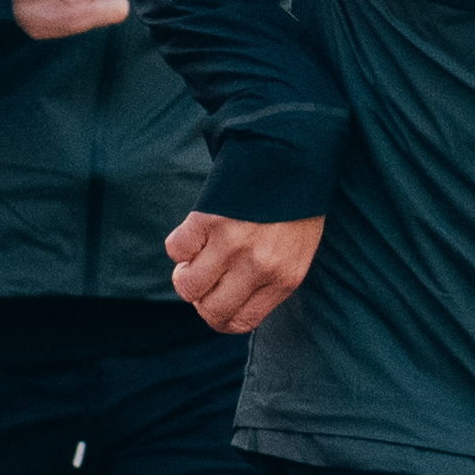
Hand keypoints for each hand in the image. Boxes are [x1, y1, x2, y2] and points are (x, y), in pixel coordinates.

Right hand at [167, 209, 324, 334]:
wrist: (294, 152)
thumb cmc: (294, 204)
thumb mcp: (297, 249)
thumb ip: (271, 277)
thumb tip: (232, 299)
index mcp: (284, 278)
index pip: (239, 321)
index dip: (219, 316)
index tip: (214, 299)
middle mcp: (259, 267)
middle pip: (210, 310)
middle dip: (200, 298)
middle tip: (202, 276)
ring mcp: (232, 244)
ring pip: (188, 285)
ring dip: (184, 273)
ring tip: (195, 255)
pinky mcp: (209, 219)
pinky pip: (176, 249)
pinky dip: (180, 243)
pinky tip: (196, 229)